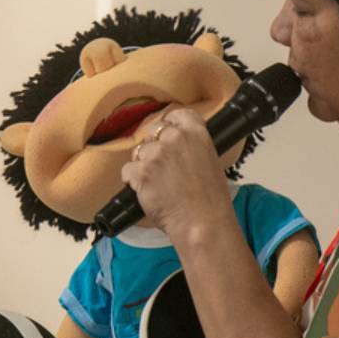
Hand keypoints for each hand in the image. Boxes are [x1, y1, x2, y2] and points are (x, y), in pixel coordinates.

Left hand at [120, 108, 236, 242]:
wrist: (202, 223)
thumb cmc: (209, 199)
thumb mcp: (209, 161)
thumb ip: (192, 146)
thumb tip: (175, 143)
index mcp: (196, 132)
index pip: (176, 114)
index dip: (170, 126)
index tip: (169, 137)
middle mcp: (175, 138)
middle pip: (153, 131)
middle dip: (154, 148)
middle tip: (163, 169)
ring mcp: (156, 154)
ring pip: (139, 152)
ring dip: (144, 166)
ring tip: (159, 185)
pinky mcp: (141, 171)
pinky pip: (128, 170)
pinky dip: (133, 181)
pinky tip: (148, 192)